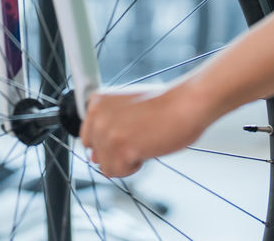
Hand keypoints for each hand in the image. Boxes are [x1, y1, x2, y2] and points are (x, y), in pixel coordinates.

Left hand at [79, 84, 212, 177]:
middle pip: (95, 154)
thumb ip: (107, 129)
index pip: (88, 138)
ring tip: (143, 141)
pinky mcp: (121, 149)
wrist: (185, 104)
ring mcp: (107, 133)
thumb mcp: (126, 109)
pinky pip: (118, 172)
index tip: (126, 134)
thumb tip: (93, 159)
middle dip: (115, 152)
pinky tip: (146, 148)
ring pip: (106, 166)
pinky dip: (134, 166)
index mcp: (97, 103)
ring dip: (126, 160)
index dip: (109, 142)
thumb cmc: (163, 105)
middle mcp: (97, 116)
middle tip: (138, 137)